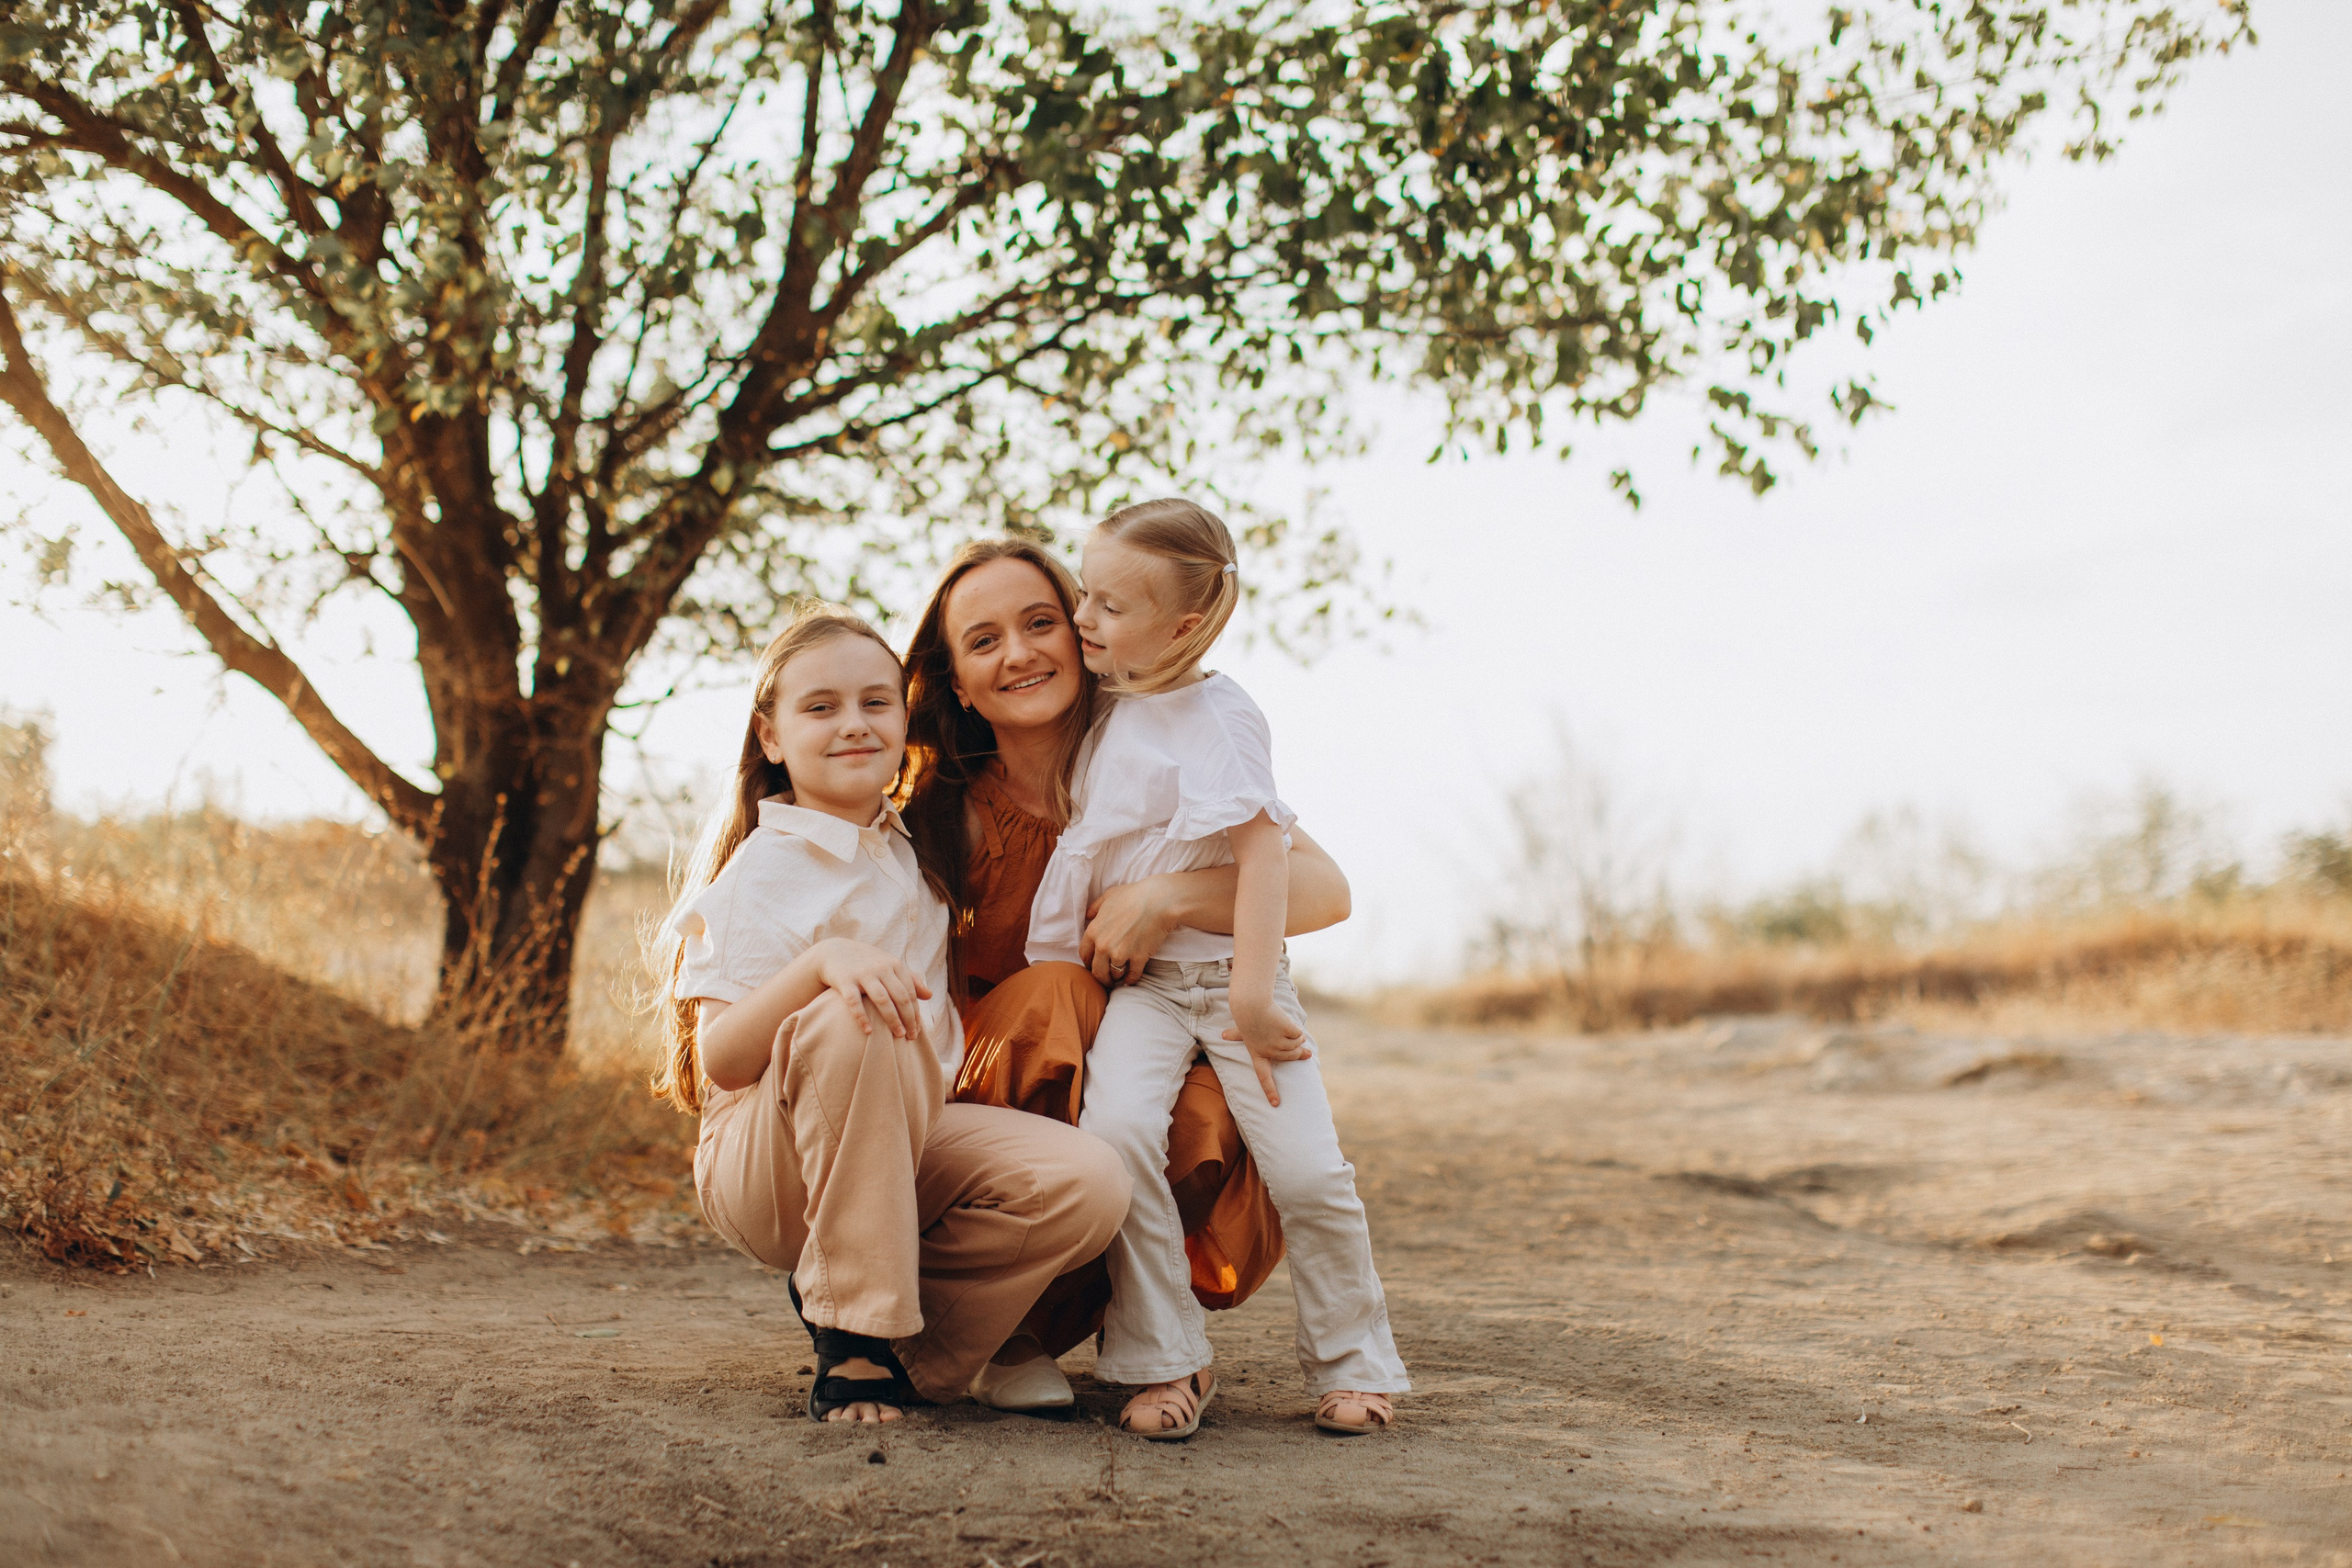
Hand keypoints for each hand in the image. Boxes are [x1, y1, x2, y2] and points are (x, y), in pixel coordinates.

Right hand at [812, 938, 931, 1039]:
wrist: (834, 951)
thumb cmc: (867, 962)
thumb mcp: (889, 966)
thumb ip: (910, 979)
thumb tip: (930, 996)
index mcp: (894, 965)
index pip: (910, 992)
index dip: (916, 1012)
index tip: (918, 1030)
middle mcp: (881, 968)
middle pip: (900, 997)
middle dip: (908, 1018)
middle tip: (911, 1036)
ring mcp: (863, 974)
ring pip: (882, 999)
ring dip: (892, 1019)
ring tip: (898, 1035)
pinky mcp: (845, 980)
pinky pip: (854, 1001)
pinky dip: (862, 1017)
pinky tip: (868, 1031)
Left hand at [1081, 875, 1183, 987]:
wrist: (1158, 901)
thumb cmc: (1133, 895)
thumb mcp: (1108, 896)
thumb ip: (1095, 907)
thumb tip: (1087, 916)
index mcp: (1094, 931)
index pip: (1084, 955)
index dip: (1089, 962)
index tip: (1094, 965)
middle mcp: (1104, 945)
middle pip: (1097, 971)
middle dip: (1101, 977)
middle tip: (1106, 978)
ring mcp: (1121, 953)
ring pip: (1114, 975)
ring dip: (1116, 978)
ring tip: (1119, 977)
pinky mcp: (1138, 958)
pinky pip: (1132, 976)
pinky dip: (1131, 979)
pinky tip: (1131, 979)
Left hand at [1221, 996, 1311, 1107]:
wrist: (1252, 1004)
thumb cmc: (1246, 1015)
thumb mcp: (1241, 1028)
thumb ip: (1236, 1035)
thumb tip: (1223, 1035)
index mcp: (1257, 1054)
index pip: (1263, 1077)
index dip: (1269, 1090)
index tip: (1275, 1104)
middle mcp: (1269, 1052)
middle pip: (1290, 1056)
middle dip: (1300, 1053)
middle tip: (1305, 1052)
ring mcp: (1279, 1043)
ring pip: (1297, 1044)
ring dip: (1296, 1037)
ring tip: (1284, 1028)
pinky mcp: (1288, 1033)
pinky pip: (1298, 1034)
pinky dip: (1295, 1028)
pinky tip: (1285, 1022)